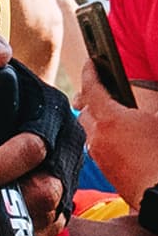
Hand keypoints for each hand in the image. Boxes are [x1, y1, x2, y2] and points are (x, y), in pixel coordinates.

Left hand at [0, 25, 69, 235]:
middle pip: (47, 189)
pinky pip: (40, 226)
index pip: (34, 147)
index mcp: (50, 109)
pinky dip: (11, 234)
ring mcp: (60, 172)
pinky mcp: (50, 195)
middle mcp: (63, 143)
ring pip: (45, 214)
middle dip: (4, 202)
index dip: (1, 165)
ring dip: (2, 224)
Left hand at [78, 62, 157, 210]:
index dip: (91, 73)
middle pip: (85, 111)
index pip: (93, 89)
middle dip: (91, 100)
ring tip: (115, 117)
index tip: (91, 63)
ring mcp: (101, 157)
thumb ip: (149, 105)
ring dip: (98, 121)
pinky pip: (98, 149)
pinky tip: (121, 140)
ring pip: (91, 132)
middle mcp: (99, 137)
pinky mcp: (107, 172)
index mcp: (111, 120)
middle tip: (101, 91)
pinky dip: (105, 139)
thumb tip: (145, 101)